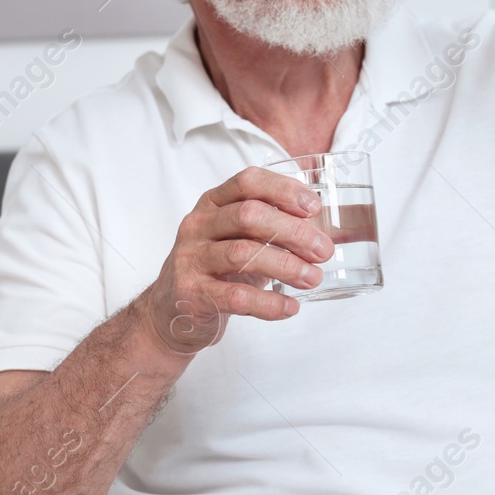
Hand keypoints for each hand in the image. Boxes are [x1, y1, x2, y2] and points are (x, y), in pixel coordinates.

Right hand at [137, 167, 333, 356]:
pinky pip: (235, 297)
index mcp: (213, 203)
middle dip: (293, 231)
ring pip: (242, 254)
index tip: (313, 207)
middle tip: (323, 251)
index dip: (283, 190)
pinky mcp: (191, 293)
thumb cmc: (215, 269)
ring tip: (313, 278)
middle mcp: (198, 225)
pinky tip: (290, 307)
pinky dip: (269, 303)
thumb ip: (270, 226)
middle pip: (249, 215)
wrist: (171, 312)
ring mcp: (191, 259)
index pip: (248, 182)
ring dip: (286, 266)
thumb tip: (323, 228)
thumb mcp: (238, 238)